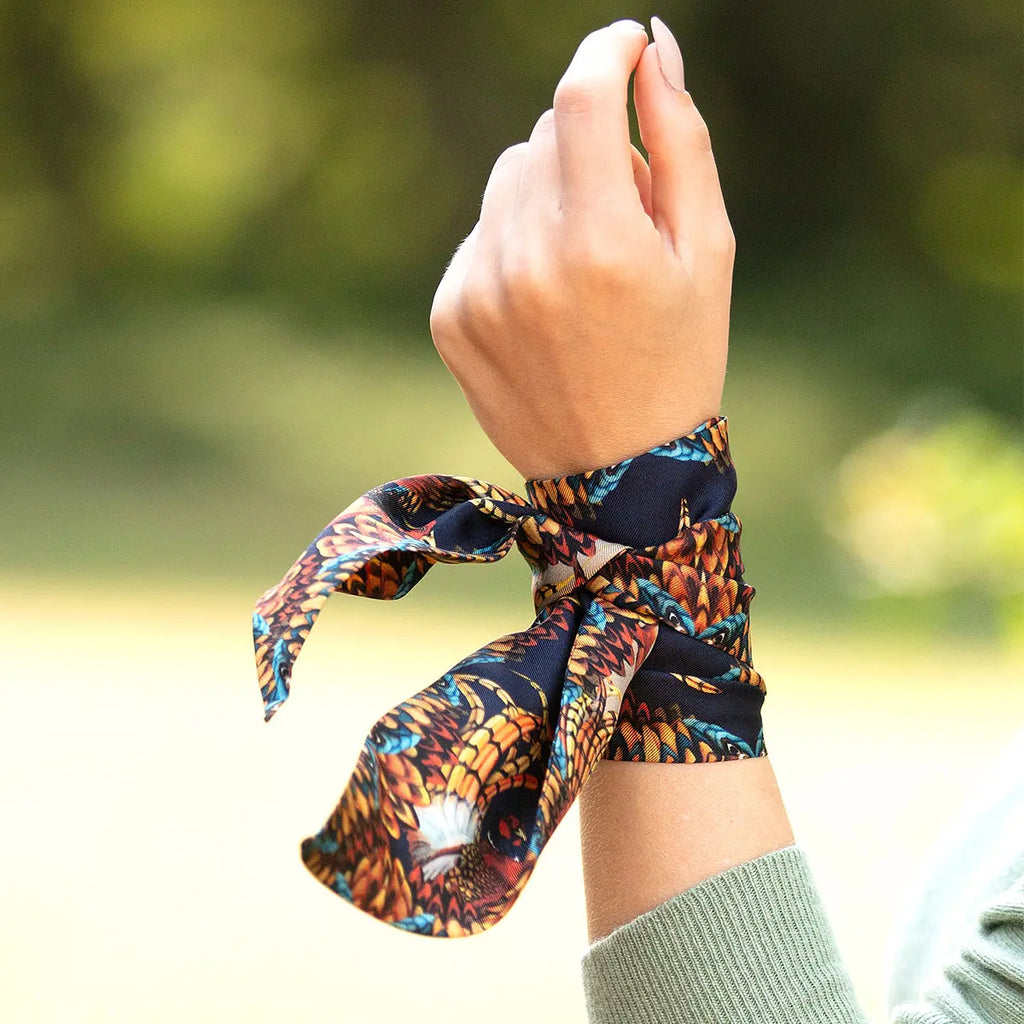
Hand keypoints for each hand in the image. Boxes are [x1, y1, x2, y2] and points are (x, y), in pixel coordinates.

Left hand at [429, 18, 735, 479]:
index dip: (606, 50)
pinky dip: (516, 242)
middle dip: (592, 148)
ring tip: (587, 267)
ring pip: (508, 180)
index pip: (582, 95)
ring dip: (551, 194)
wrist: (615, 476)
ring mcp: (477, 289)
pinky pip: (482, 232)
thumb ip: (680, 142)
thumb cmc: (679, 361)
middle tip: (628, 217)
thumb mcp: (706, 254)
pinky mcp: (449, 313)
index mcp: (601, 243)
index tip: (626, 43)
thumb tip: (654, 49)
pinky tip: (548, 299)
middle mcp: (527, 261)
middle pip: (545, 134)